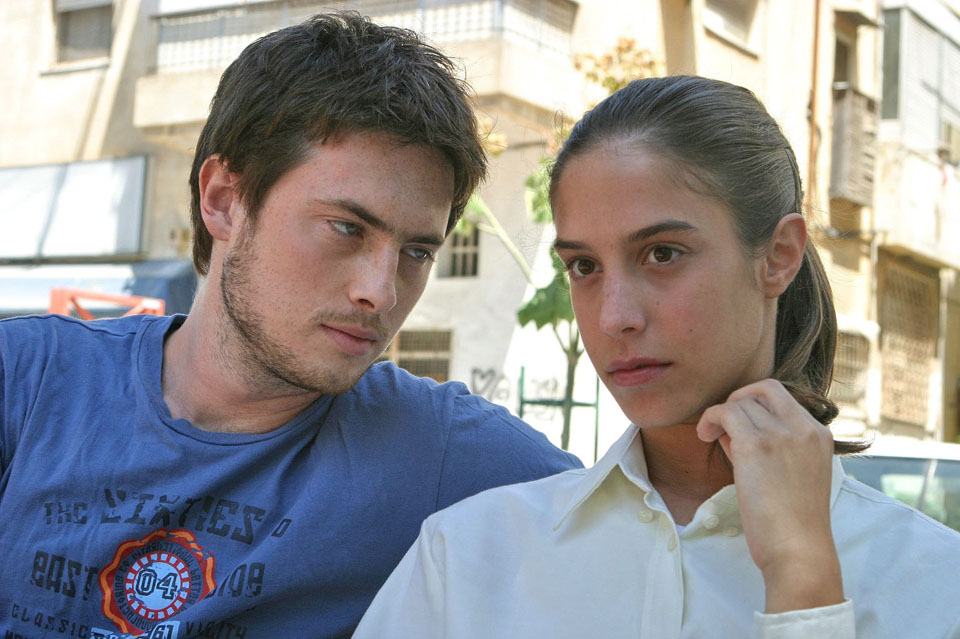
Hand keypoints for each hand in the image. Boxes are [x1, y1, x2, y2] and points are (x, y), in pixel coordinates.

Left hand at [696, 379, 843, 612]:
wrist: (798, 550)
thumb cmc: (791, 521)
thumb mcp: (791, 473)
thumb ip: (767, 444)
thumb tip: (731, 428)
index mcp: (819, 434)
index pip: (783, 397)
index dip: (756, 404)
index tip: (741, 425)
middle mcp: (804, 427)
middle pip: (764, 388)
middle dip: (740, 399)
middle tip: (724, 422)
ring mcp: (781, 434)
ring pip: (741, 401)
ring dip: (721, 414)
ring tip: (711, 436)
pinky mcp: (756, 445)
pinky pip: (725, 412)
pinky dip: (710, 418)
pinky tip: (704, 436)